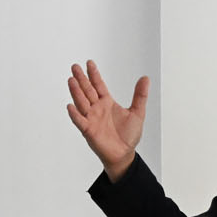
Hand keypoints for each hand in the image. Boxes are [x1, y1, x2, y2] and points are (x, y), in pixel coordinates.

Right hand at [66, 60, 149, 180]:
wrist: (124, 154)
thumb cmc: (129, 135)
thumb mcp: (138, 113)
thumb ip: (140, 96)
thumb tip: (146, 78)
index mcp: (107, 103)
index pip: (99, 85)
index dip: (94, 74)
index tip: (89, 63)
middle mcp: (97, 109)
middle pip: (87, 91)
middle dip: (81, 79)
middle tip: (74, 67)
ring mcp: (91, 119)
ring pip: (82, 103)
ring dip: (76, 92)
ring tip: (71, 80)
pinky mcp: (89, 130)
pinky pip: (80, 121)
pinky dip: (75, 114)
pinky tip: (71, 106)